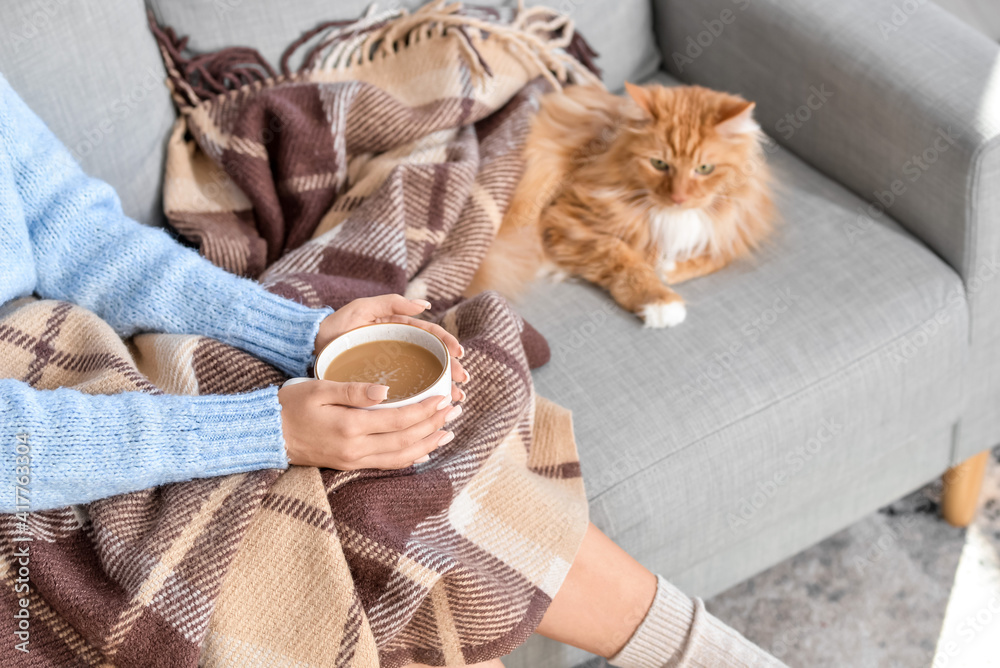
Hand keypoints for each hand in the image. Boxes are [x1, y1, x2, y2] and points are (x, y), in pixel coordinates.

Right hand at [277, 380, 461, 469]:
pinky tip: (424, 448)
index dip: (425, 410)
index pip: (399, 419)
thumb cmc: (290, 405)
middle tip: (455, 409)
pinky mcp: (350, 465)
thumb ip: (354, 389)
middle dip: (434, 425)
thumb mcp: (319, 388)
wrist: (267, 435)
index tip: (444, 397)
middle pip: (406, 439)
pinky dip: (410, 457)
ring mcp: (354, 460)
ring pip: (402, 456)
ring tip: (448, 430)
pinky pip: (388, 464)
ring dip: (428, 443)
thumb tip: (386, 390)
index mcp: (350, 426)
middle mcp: (356, 448)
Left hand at [314, 295, 468, 401]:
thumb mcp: (361, 309)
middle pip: (432, 359)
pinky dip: (421, 401)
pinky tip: (430, 411)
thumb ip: (390, 303)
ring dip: (442, 386)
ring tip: (455, 397)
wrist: (309, 349)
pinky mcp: (380, 384)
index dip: (447, 343)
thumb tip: (425, 305)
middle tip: (462, 382)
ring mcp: (391, 368)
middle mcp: (399, 349)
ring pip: (423, 377)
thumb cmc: (334, 326)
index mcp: (398, 329)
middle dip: (451, 370)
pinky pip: (406, 392)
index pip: (430, 336)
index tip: (459, 354)